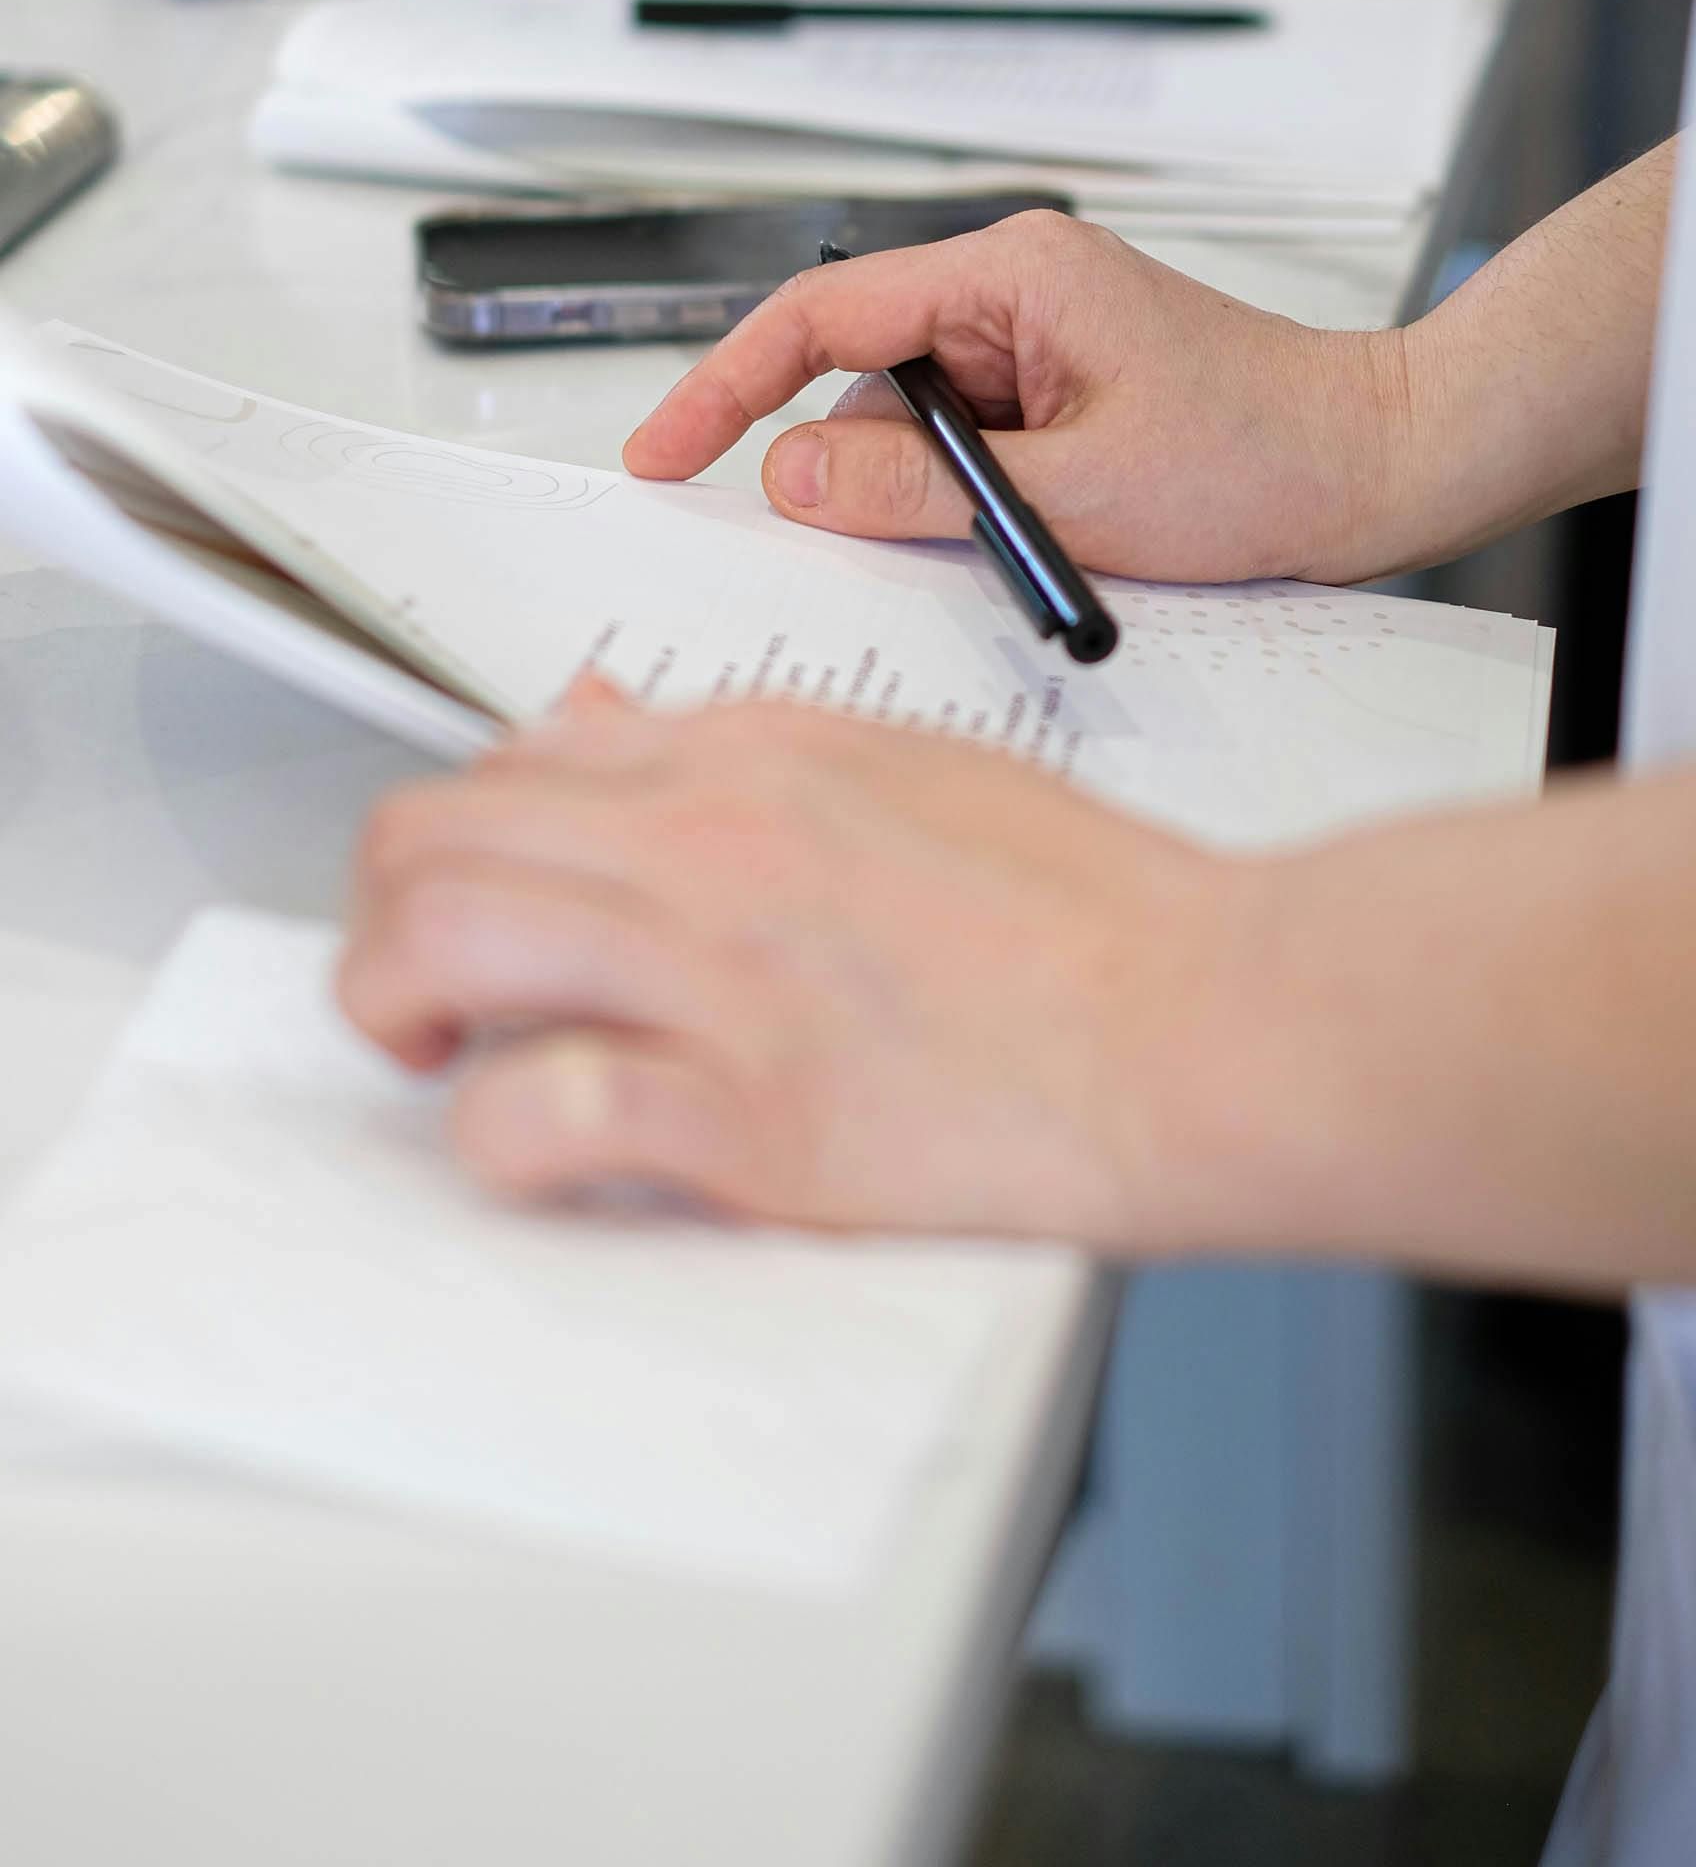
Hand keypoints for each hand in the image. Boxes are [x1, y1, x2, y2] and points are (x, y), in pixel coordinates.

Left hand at [341, 675, 1234, 1242]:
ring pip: (438, 946)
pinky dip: (499, 1141)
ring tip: (442, 1057)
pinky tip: (540, 1151)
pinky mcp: (751, 1117)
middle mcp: (712, 839)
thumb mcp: (905, 766)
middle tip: (421, 986)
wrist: (1208, 1019)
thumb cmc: (1093, 914)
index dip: (464, 835)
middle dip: (386, 915)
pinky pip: (536, 1115)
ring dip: (397, 1010)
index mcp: (752, 751)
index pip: (519, 758)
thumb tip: (598, 726)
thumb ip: (737, 748)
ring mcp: (722, 974)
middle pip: (434, 837)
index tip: (480, 897)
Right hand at [624, 211, 1417, 584]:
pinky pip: (969, 441)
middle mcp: (1014, 289)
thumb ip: (920, 490)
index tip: (663, 452)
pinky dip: (972, 498)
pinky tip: (1039, 532)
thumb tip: (789, 477)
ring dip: (928, 494)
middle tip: (859, 550)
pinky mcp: (1060, 386)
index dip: (726, 385)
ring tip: (1031, 541)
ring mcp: (1037, 338)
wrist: (1382, 462)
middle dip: (853, 468)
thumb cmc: (1266, 456)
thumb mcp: (1078, 492)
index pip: (821, 314)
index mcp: (1012, 274)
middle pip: (861, 375)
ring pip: (912, 421)